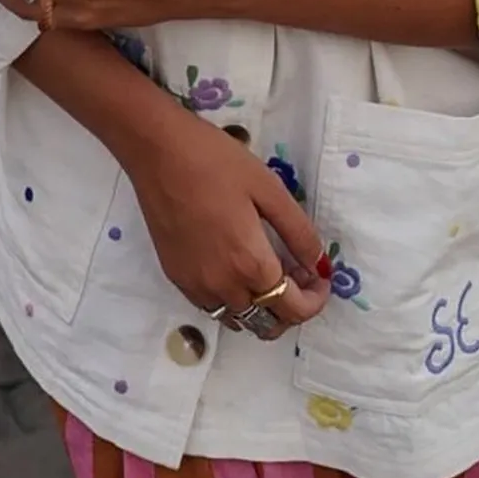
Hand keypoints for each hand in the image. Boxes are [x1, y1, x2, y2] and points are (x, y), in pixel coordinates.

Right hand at [126, 108, 330, 339]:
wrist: (158, 152)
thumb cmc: (217, 162)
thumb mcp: (269, 189)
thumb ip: (298, 232)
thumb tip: (318, 264)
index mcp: (250, 264)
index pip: (293, 309)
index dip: (315, 300)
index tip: (320, 277)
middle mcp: (222, 286)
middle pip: (267, 325)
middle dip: (292, 308)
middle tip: (298, 274)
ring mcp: (195, 285)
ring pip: (239, 319)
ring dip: (262, 309)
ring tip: (269, 271)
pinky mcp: (175, 277)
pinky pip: (212, 306)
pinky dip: (233, 301)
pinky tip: (236, 268)